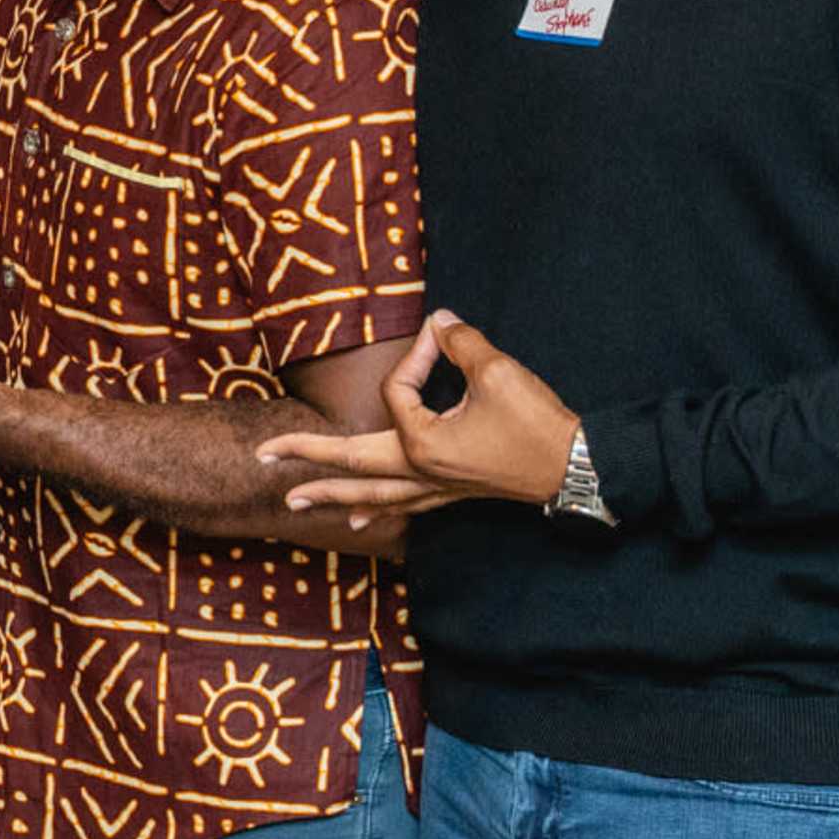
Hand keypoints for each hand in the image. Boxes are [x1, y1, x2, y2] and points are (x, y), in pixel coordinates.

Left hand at [256, 312, 579, 516]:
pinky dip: (378, 508)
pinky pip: (404, 503)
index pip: (397, 392)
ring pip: (372, 493)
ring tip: (294, 503)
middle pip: (350, 464)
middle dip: (305, 457)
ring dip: (332, 495)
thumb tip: (440, 321)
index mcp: (423, 445)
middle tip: (262, 456)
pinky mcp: (453, 493)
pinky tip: (363, 518)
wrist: (576, 467)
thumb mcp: (496, 372)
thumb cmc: (536, 423)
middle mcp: (420, 472)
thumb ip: (461, 343)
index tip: (443, 336)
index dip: (417, 357)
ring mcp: (435, 488)